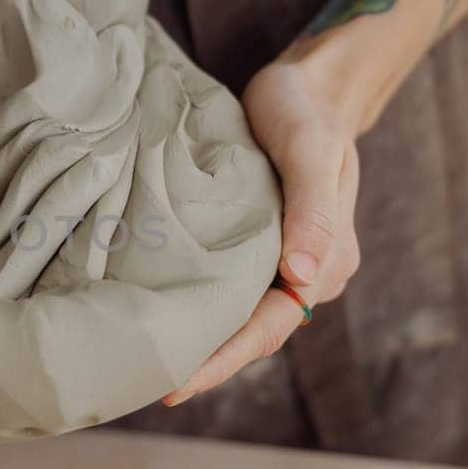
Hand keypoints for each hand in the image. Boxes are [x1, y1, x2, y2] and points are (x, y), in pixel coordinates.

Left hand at [162, 58, 360, 403]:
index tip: (175, 384)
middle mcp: (308, 272)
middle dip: (202, 362)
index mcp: (327, 263)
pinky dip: (197, 302)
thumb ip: (313, 212)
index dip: (222, 360)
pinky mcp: (261, 243)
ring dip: (199, 337)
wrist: (313, 84)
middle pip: (251, 333)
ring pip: (237, 314)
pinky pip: (229, 286)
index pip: (270, 328)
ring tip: (143, 357)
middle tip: (140, 382)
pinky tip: (158, 309)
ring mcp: (285, 260)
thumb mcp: (308, 151)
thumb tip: (301, 276)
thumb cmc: (307, 111)